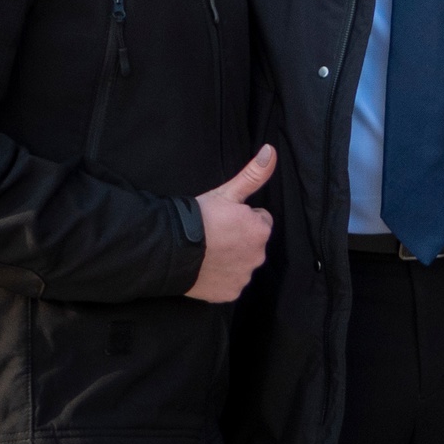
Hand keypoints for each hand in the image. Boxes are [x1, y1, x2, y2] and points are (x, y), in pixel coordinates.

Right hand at [186, 144, 275, 302]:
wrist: (171, 249)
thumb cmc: (199, 219)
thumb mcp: (227, 193)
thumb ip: (253, 174)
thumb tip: (272, 150)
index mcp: (261, 230)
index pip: (259, 221)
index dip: (240, 218)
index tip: (223, 219)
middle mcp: (258, 256)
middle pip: (252, 243)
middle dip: (238, 239)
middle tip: (214, 236)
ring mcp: (244, 277)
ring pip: (242, 263)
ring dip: (231, 258)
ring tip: (208, 252)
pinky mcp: (230, 293)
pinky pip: (231, 283)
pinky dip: (222, 278)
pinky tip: (206, 269)